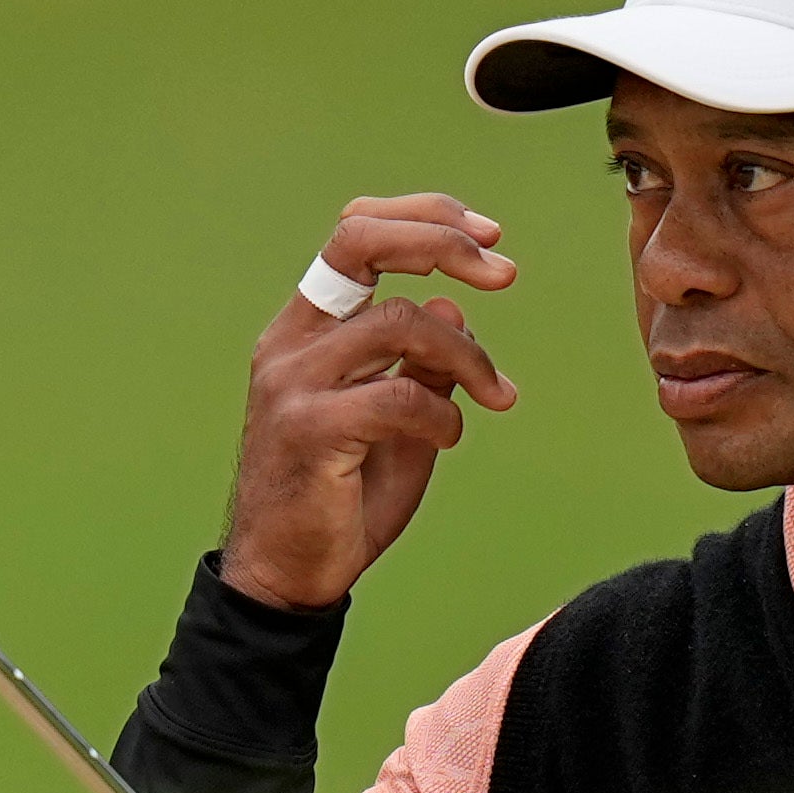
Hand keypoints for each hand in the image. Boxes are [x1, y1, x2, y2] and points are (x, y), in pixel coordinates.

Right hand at [219, 194, 517, 610]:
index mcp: (305, 326)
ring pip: (401, 322)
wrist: (288, 575)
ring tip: (492, 395)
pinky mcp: (310, 430)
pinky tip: (449, 438)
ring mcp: (292, 383)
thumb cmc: (342, 496)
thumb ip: (420, 363)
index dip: (424, 217)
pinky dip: (444, 413)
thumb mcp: (398, 420)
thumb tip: (453, 305)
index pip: (355, 232)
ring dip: (467, 355)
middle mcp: (290, 342)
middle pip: (361, 242)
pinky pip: (400, 395)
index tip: (487, 236)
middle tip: (505, 274)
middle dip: (443, 242)